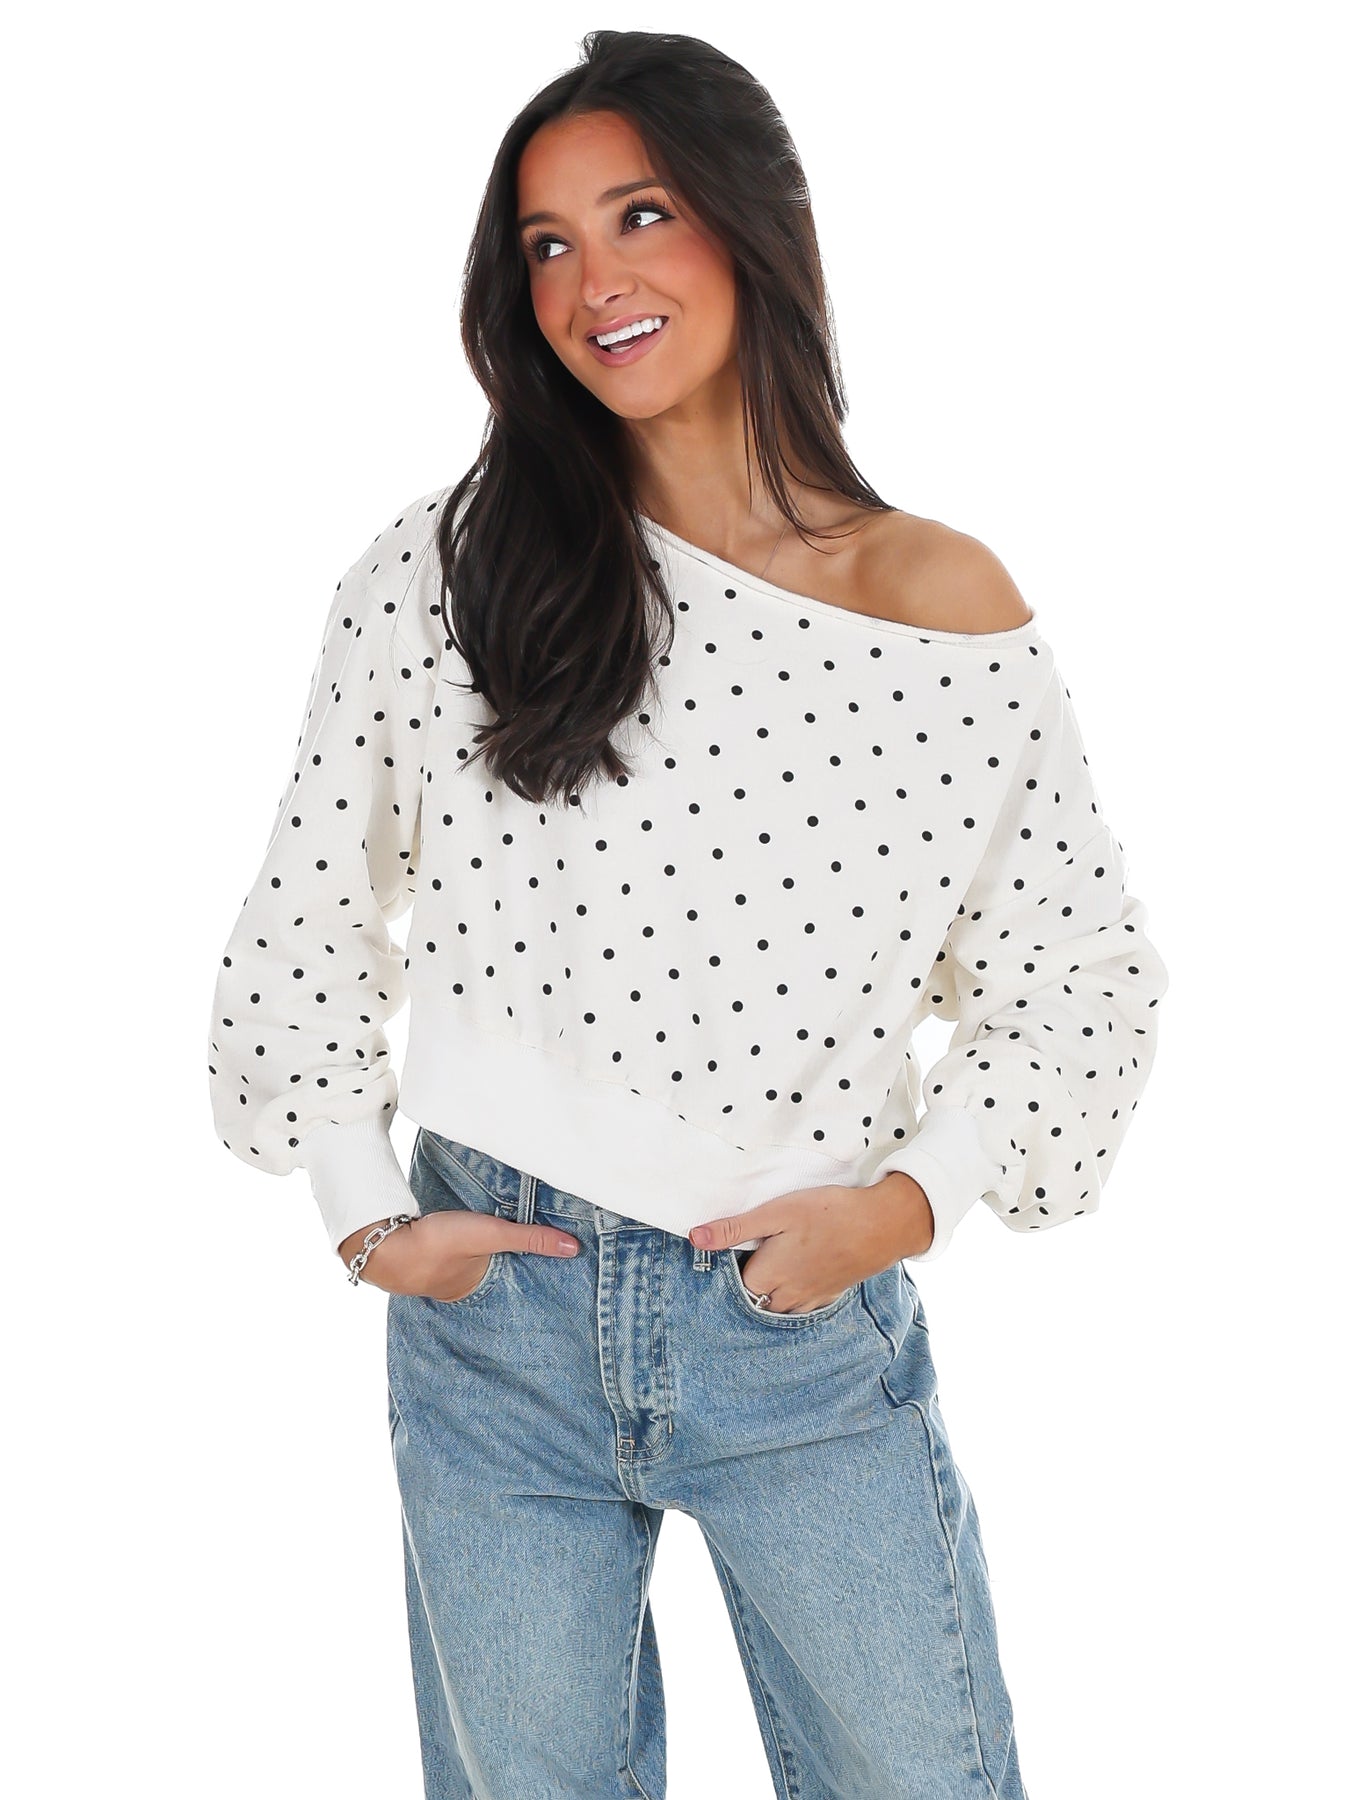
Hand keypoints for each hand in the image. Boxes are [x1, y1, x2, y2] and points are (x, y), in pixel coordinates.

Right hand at [338, 1211, 579, 1298]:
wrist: (382, 1244)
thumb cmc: (438, 1244)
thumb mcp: (491, 1235)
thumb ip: (531, 1238)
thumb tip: (574, 1249)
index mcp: (477, 1286)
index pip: (511, 1280)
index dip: (526, 1273)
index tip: (546, 1272)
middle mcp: (457, 1286)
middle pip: (487, 1272)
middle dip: (501, 1266)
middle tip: (522, 1259)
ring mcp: (434, 1271)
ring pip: (464, 1263)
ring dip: (473, 1255)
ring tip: (489, 1247)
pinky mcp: (418, 1252)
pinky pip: (443, 1251)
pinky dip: (451, 1246)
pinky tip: (451, 1237)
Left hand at [688, 1173, 934, 1313]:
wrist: (883, 1226)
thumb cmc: (828, 1213)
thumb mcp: (776, 1213)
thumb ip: (734, 1229)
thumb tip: (695, 1238)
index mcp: (768, 1277)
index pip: (732, 1285)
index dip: (726, 1270)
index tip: (728, 1251)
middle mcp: (786, 1297)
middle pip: (753, 1299)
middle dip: (746, 1284)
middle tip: (748, 1255)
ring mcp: (810, 1300)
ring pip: (776, 1306)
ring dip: (768, 1292)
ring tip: (769, 1265)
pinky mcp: (828, 1296)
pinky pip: (800, 1306)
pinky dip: (791, 1296)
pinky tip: (795, 1275)